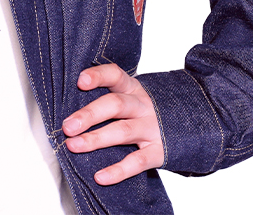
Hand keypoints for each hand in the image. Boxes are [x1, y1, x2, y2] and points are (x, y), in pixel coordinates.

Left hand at [62, 63, 163, 184]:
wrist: (185, 124)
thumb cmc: (142, 112)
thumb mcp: (129, 97)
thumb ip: (106, 99)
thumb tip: (70, 111)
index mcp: (132, 88)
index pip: (115, 75)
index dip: (98, 76)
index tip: (80, 81)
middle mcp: (142, 105)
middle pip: (115, 105)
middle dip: (89, 115)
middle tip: (67, 126)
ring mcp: (152, 128)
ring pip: (123, 131)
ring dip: (96, 139)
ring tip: (74, 146)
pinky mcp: (158, 152)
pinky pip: (137, 161)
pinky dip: (118, 170)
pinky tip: (100, 176)